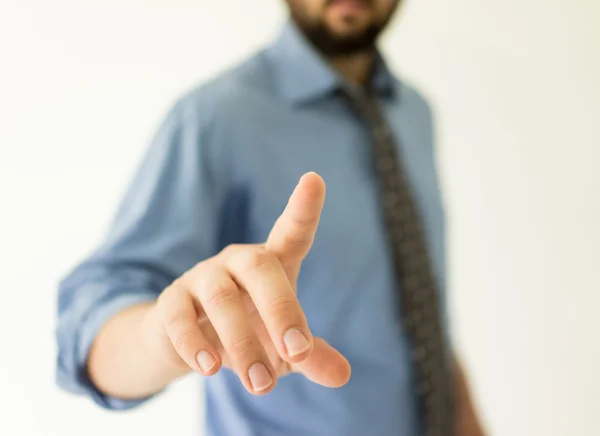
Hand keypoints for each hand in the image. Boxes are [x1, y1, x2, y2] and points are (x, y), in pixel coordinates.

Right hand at [147, 172, 350, 393]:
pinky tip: (210, 369)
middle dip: (282, 309)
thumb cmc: (248, 334)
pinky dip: (195, 343)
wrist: (190, 344)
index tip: (314, 179)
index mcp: (272, 264)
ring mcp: (203, 278)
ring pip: (221, 297)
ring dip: (242, 342)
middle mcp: (238, 263)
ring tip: (260, 383)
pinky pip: (179, 316)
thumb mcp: (282, 349)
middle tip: (298, 353)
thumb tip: (343, 374)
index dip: (303, 207)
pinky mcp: (172, 302)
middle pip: (261, 267)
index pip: (291, 230)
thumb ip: (311, 356)